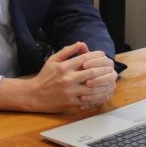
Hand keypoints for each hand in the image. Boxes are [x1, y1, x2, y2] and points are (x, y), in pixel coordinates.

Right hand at [0, 42, 116, 112]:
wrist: (34, 95)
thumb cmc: (44, 76)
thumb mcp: (53, 59)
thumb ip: (67, 51)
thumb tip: (81, 43)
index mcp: (64, 67)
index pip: (85, 58)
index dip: (97, 56)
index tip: (103, 55)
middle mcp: (68, 79)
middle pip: (92, 72)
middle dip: (105, 69)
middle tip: (112, 68)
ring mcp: (70, 92)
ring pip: (93, 88)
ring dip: (105, 84)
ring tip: (112, 81)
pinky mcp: (71, 103)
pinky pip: (89, 100)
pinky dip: (99, 97)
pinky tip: (105, 93)